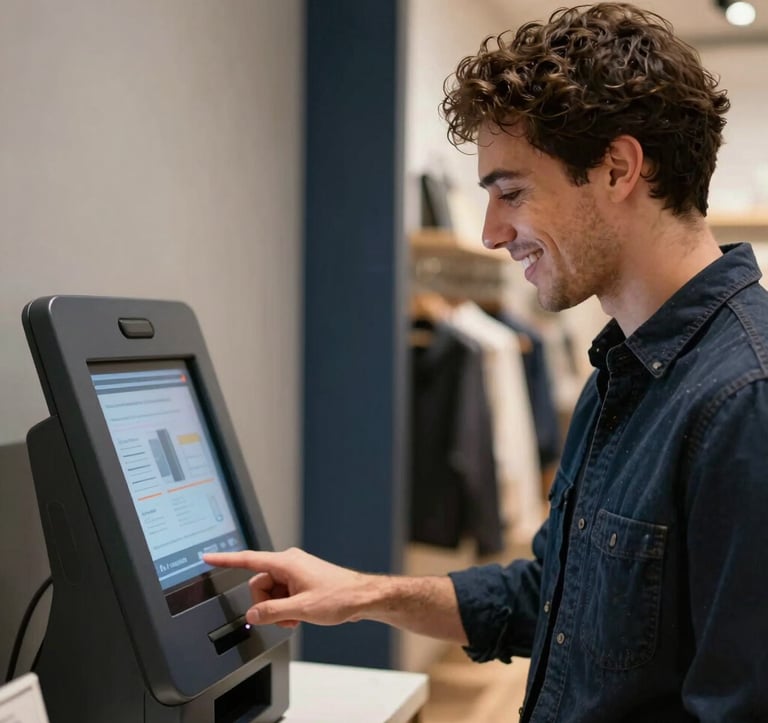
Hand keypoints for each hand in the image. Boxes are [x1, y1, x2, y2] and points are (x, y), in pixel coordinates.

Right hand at [203, 547, 372, 628]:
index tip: (208, 556)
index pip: (248, 560)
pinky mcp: (301, 580)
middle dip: (266, 605)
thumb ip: (271, 612)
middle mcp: (289, 563)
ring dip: (277, 609)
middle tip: (285, 617)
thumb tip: (252, 614)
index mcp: (286, 563)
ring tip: (296, 617)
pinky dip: (285, 608)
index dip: (226, 560)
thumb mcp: (301, 610)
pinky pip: (282, 595)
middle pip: (259, 585)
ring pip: (270, 593)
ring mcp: (295, 572)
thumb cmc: (339, 597)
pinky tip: (299, 615)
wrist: (362, 598)